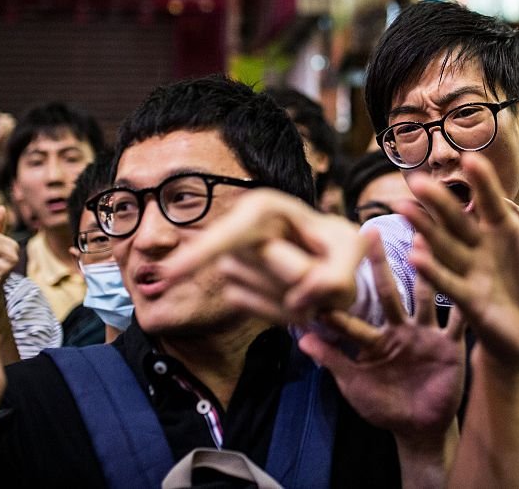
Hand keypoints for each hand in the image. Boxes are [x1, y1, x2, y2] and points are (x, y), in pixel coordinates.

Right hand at [161, 189, 365, 323]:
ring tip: (309, 277)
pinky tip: (295, 296)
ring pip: (266, 294)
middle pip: (270, 269)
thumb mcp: (352, 250)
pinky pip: (260, 310)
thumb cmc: (338, 246)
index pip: (228, 233)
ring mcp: (232, 262)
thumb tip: (301, 302)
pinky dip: (287, 311)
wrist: (328, 262)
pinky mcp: (234, 288)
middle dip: (306, 276)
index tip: (166, 277)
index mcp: (264, 208)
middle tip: (325, 262)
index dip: (198, 255)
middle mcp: (240, 231)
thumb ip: (338, 274)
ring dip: (299, 296)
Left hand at [298, 231, 465, 443]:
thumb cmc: (384, 408)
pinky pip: (459, 321)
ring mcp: (427, 334)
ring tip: (423, 240)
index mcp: (377, 340)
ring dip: (426, 271)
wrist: (420, 429)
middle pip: (389, 292)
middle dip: (379, 264)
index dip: (342, 296)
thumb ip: (333, 360)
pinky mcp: (450, 345)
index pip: (356, 314)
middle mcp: (401, 329)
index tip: (328, 267)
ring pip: (426, 297)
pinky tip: (470, 279)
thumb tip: (301, 339)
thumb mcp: (355, 386)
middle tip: (370, 233)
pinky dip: (465, 303)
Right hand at [396, 152, 518, 371]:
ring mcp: (470, 270)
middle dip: (438, 201)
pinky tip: (415, 256)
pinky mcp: (468, 298)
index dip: (481, 181)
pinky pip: (448, 281)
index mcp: (502, 230)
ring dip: (423, 228)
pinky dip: (432, 270)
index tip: (470, 158)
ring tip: (403, 208)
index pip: (490, 200)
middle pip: (456, 219)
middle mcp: (480, 245)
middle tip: (418, 180)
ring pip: (443, 245)